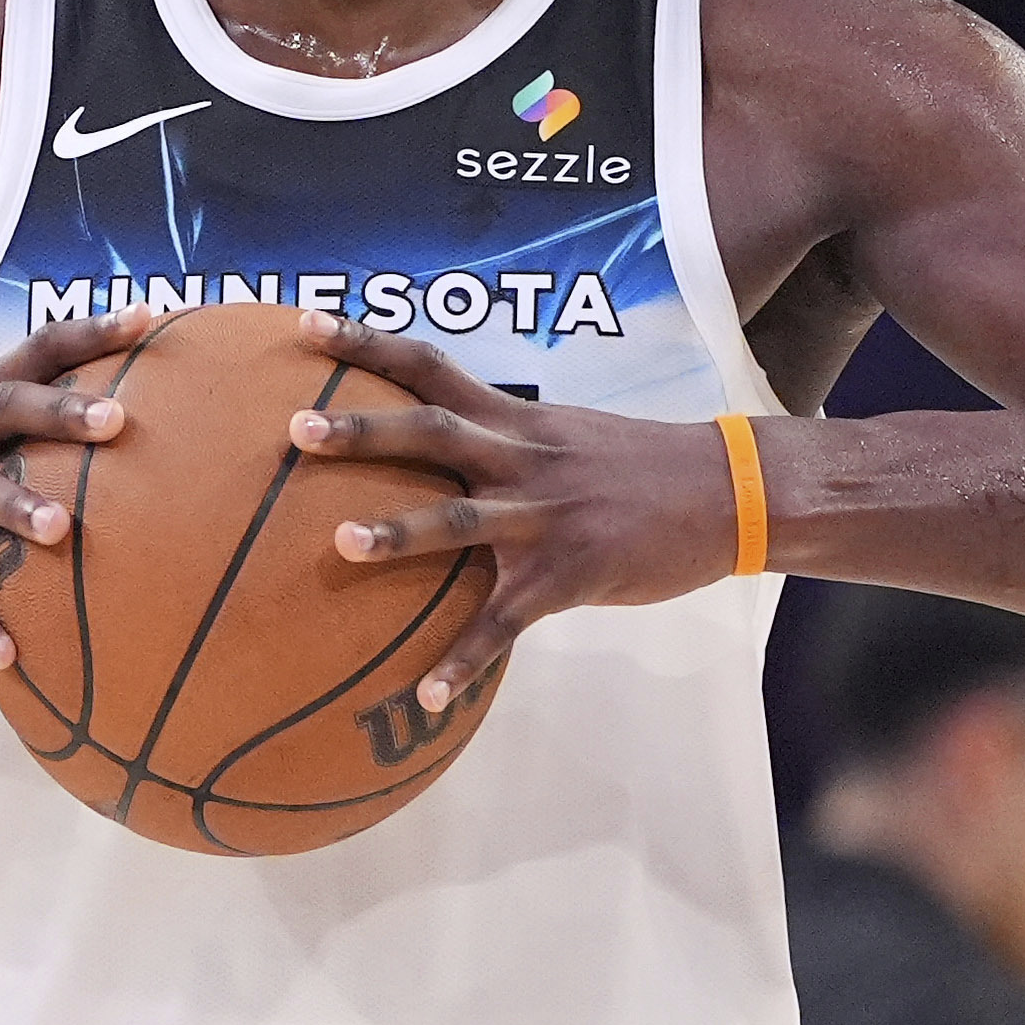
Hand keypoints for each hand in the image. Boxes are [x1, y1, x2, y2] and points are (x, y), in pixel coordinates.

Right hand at [0, 307, 148, 675]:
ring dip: (18, 507)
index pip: (36, 349)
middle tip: (118, 418)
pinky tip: (9, 654)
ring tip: (61, 529)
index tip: (146, 318)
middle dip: (61, 411)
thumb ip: (24, 411)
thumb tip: (121, 406)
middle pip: (7, 407)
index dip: (89, 332)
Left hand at [286, 320, 745, 710]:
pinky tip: (425, 698)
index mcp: (515, 420)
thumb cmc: (634, 467)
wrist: (728, 493)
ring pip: (462, 521)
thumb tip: (430, 441)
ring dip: (400, 533)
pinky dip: (464, 660)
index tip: (305, 326)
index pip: (431, 366)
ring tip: (339, 544)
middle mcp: (522, 458)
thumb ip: (497, 437)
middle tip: (296, 427)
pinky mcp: (569, 576)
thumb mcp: (561, 433)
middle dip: (364, 430)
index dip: (368, 344)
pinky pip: (505, 623)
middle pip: (433, 432)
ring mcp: (545, 517)